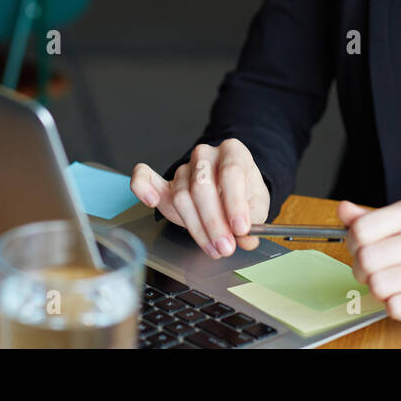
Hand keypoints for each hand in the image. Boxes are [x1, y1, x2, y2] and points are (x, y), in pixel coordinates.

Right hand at [130, 140, 269, 258]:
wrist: (228, 187)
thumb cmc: (243, 192)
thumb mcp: (257, 203)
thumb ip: (254, 220)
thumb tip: (248, 238)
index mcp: (233, 152)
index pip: (231, 172)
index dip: (235, 202)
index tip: (240, 229)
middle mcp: (206, 155)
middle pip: (202, 186)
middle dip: (214, 222)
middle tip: (226, 247)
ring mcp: (183, 168)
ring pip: (182, 196)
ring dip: (196, 227)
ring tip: (213, 248)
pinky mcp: (165, 182)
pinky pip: (145, 177)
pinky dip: (142, 186)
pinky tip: (150, 199)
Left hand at [339, 198, 400, 325]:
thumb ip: (372, 218)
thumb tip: (344, 210)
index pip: (362, 229)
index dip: (353, 243)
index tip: (360, 247)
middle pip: (367, 260)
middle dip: (362, 269)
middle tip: (373, 270)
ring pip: (378, 286)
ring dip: (377, 289)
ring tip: (390, 283)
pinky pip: (396, 308)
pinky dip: (394, 306)